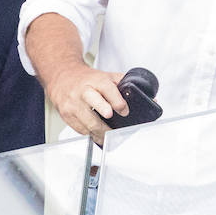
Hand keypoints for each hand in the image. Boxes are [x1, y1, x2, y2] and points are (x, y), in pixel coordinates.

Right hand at [26, 12, 128, 143]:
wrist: (62, 77)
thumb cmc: (88, 79)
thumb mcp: (106, 76)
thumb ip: (125, 84)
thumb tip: (152, 97)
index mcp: (96, 80)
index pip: (107, 89)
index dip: (117, 101)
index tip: (124, 111)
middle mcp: (83, 91)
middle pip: (94, 105)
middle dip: (104, 118)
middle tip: (113, 129)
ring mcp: (73, 103)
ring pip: (86, 122)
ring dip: (99, 133)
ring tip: (108, 138)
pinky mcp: (65, 114)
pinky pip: (79, 129)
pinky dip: (89, 134)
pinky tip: (97, 136)